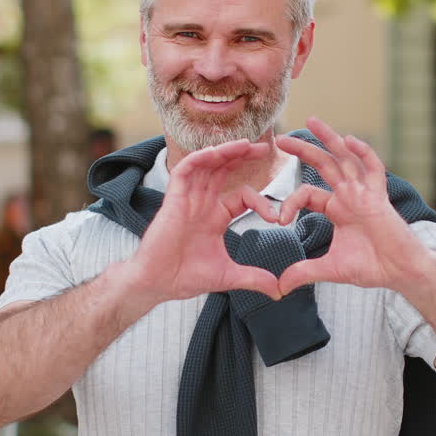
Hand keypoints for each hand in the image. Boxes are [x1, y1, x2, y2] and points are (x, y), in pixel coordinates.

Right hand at [127, 139, 283, 302]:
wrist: (157, 284)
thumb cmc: (185, 278)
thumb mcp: (227, 276)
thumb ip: (253, 278)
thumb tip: (279, 291)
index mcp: (215, 217)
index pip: (242, 197)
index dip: (260, 202)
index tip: (276, 218)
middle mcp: (201, 204)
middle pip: (223, 171)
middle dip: (242, 157)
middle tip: (264, 147)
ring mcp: (187, 200)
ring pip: (206, 165)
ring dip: (225, 152)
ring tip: (246, 144)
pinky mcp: (172, 200)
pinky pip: (184, 171)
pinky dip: (199, 159)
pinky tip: (215, 153)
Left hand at [274, 117, 434, 294]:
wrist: (402, 272)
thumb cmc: (372, 268)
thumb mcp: (330, 269)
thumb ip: (303, 273)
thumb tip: (278, 288)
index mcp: (337, 209)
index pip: (307, 194)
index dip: (289, 203)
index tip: (279, 221)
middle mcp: (350, 196)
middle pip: (324, 165)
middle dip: (304, 150)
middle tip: (283, 138)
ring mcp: (365, 193)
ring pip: (345, 158)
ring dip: (329, 139)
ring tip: (311, 121)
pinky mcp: (380, 197)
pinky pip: (374, 169)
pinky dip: (363, 153)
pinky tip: (349, 140)